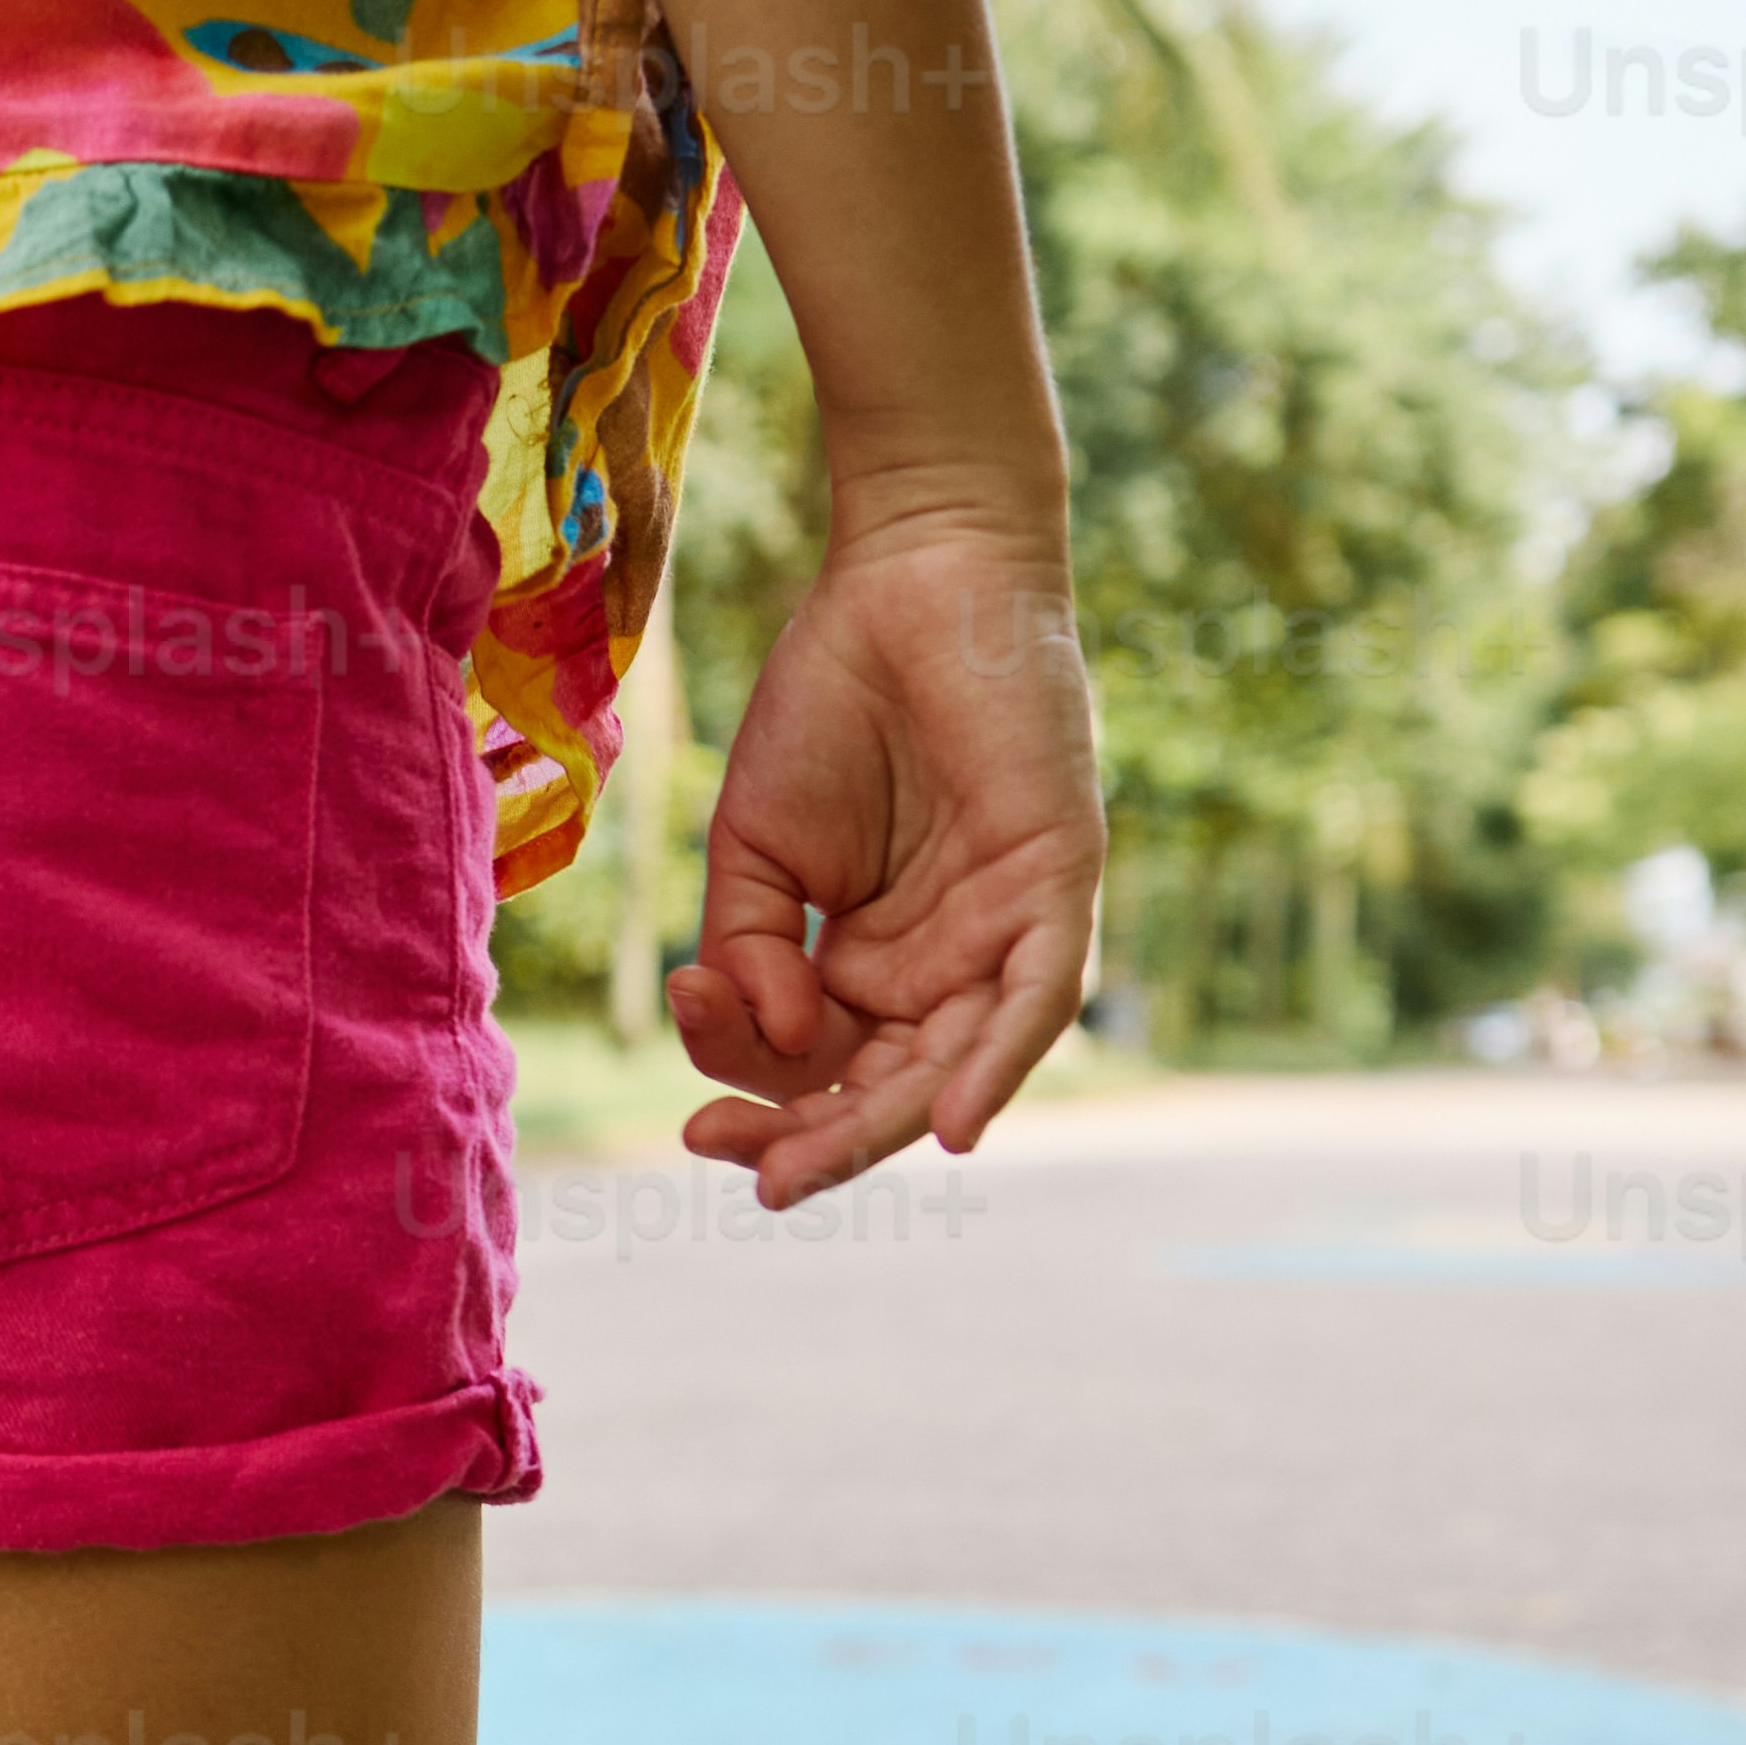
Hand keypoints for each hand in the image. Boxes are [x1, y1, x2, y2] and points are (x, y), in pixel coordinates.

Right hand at [670, 515, 1102, 1209]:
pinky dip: (996, 1068)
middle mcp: (942, 965)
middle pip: (885, 1088)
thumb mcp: (754, 847)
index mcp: (869, 962)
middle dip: (807, 1137)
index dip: (754, 1099)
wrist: (905, 580)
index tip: (688, 1113)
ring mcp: (1002, 933)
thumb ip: (750, 951)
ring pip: (953, 1067)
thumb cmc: (830, 700)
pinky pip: (1036, 1002)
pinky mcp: (1056, 889)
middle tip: (721, 1151)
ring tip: (793, 1164)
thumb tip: (780, 1033)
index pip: (817, 1067)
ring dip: (879, 1127)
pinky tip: (945, 1126)